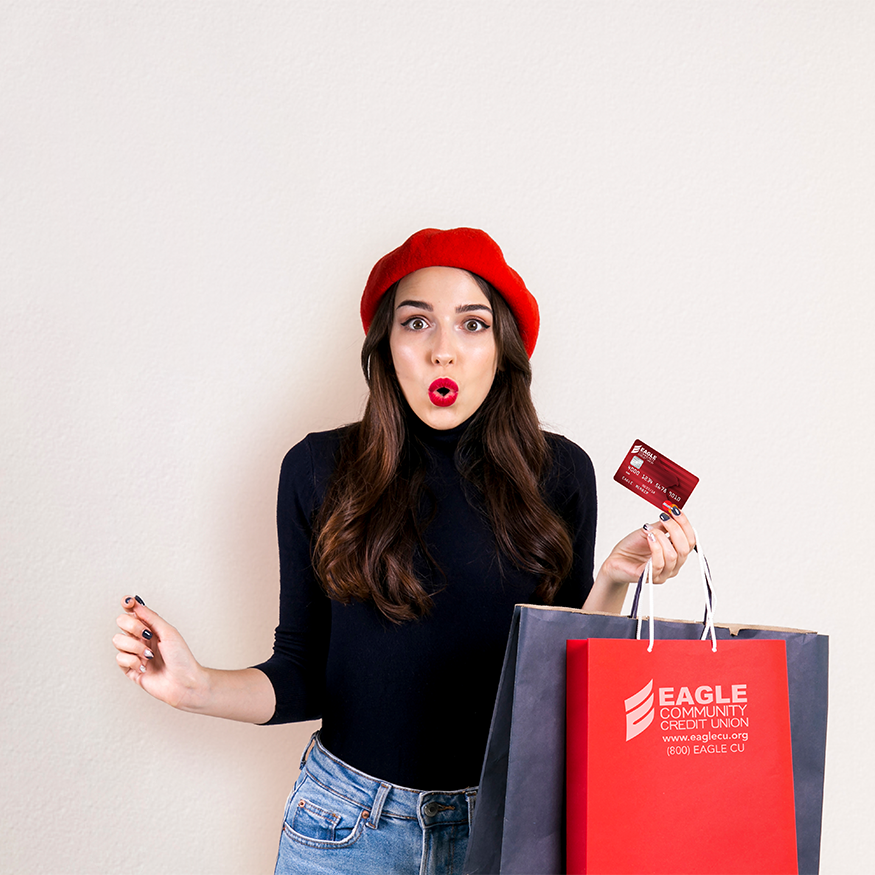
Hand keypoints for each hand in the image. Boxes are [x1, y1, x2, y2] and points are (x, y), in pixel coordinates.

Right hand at [113, 596, 207, 710]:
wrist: (183, 681)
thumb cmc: (181, 657)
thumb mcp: (168, 632)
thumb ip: (151, 618)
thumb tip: (136, 603)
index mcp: (151, 627)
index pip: (134, 611)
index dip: (128, 604)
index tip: (128, 602)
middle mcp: (141, 638)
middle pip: (121, 622)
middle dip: (133, 627)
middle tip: (147, 635)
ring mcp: (134, 653)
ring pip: (117, 640)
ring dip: (135, 647)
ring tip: (149, 656)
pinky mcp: (129, 669)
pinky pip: (120, 658)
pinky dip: (133, 661)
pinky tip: (144, 667)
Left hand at [602, 506, 696, 586]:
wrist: (616, 559)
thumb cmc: (632, 547)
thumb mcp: (650, 531)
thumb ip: (663, 526)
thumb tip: (672, 513)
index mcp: (677, 555)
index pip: (691, 541)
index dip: (685, 524)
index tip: (675, 510)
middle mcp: (673, 566)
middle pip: (685, 549)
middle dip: (675, 529)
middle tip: (663, 518)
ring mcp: (662, 574)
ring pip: (672, 556)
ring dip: (661, 538)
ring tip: (650, 530)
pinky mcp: (650, 577)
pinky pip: (658, 564)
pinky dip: (655, 548)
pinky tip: (649, 538)